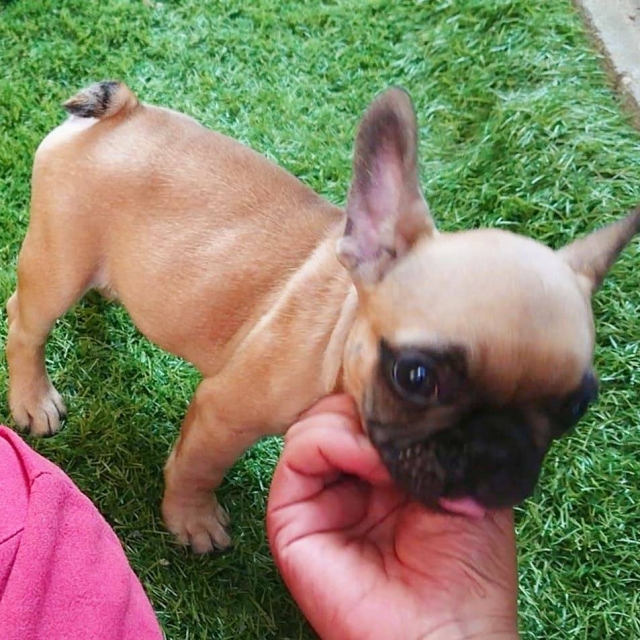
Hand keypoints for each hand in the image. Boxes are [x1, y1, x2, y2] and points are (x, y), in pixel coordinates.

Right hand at [267, 395, 519, 639]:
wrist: (450, 633)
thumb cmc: (467, 565)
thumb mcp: (461, 478)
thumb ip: (429, 432)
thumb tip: (395, 393)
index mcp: (379, 472)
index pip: (363, 408)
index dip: (384, 396)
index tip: (416, 403)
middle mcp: (343, 480)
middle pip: (336, 408)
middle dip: (370, 406)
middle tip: (405, 428)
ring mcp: (316, 497)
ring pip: (314, 422)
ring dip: (356, 425)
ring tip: (391, 456)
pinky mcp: (290, 516)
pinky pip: (299, 452)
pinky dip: (334, 442)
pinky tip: (372, 464)